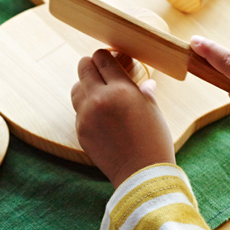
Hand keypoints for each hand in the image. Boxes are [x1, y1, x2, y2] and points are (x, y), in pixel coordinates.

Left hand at [71, 49, 174, 187]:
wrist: (142, 174)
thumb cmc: (154, 140)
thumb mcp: (153, 109)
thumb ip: (144, 91)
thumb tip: (145, 81)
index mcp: (121, 89)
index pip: (103, 58)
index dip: (105, 56)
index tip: (109, 58)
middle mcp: (100, 99)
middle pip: (83, 67)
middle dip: (91, 65)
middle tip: (99, 70)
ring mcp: (86, 115)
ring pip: (76, 88)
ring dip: (85, 86)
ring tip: (98, 92)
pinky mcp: (80, 130)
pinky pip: (78, 110)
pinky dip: (86, 108)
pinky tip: (100, 116)